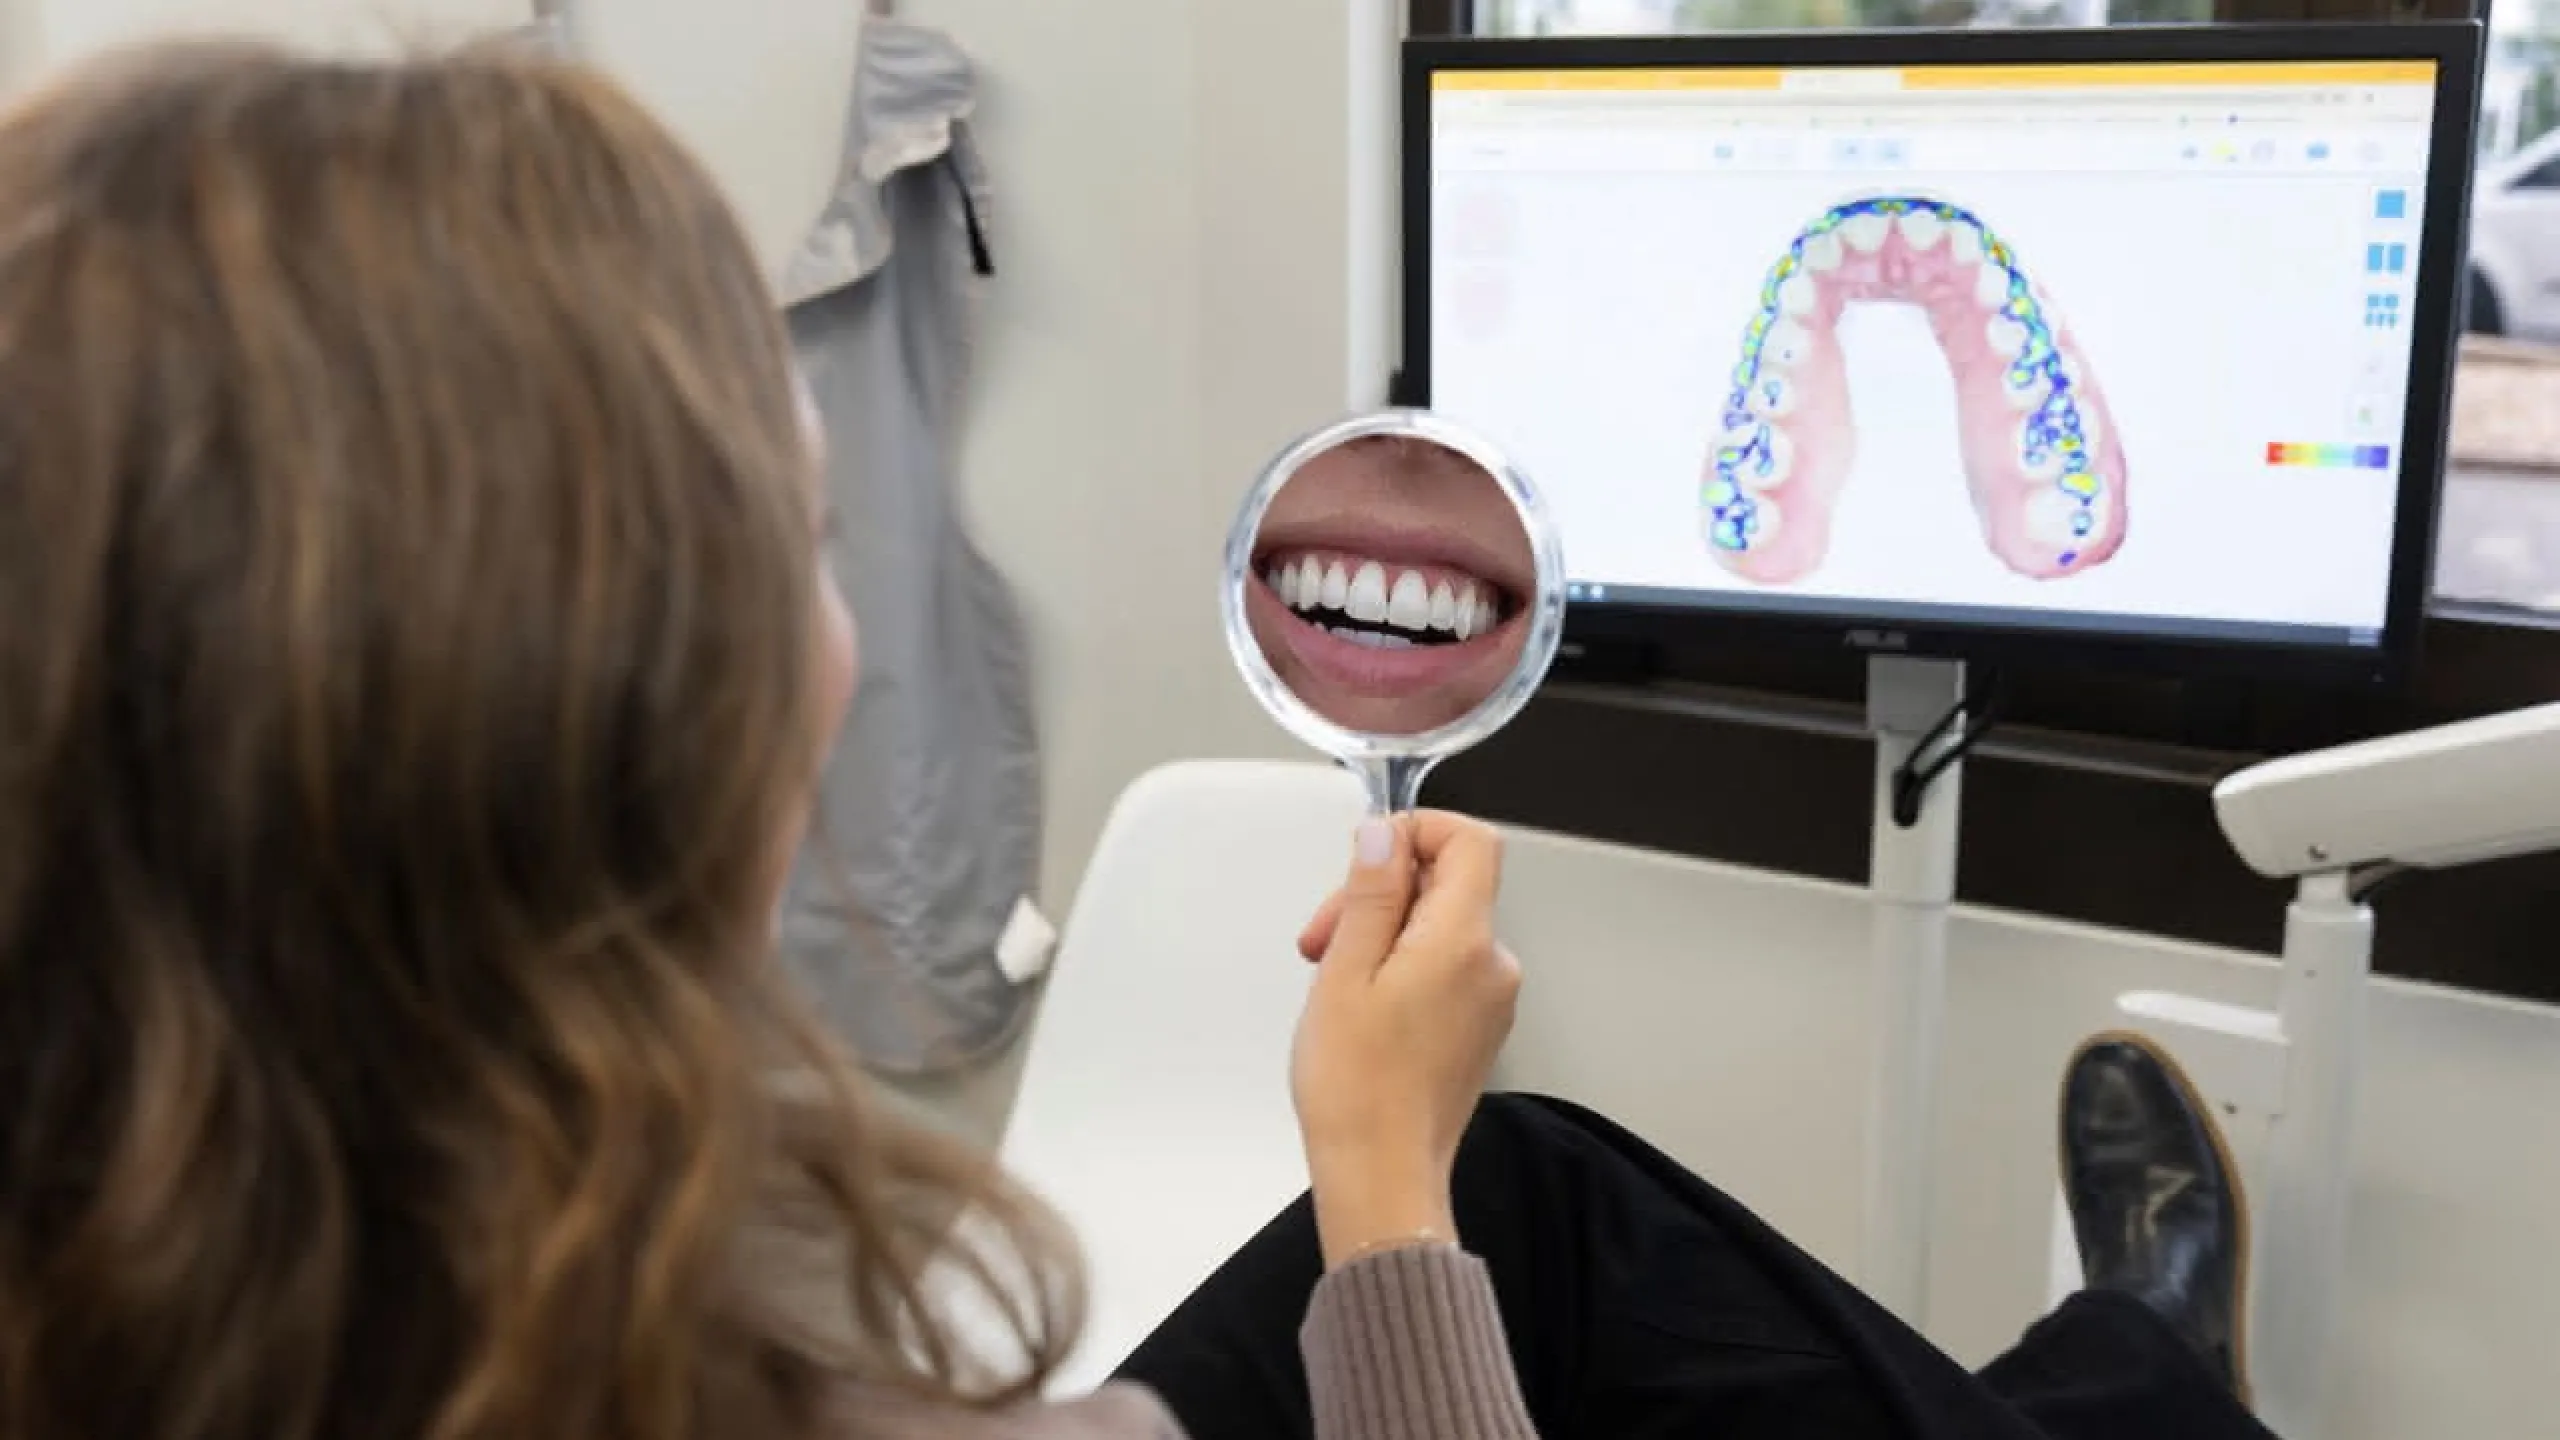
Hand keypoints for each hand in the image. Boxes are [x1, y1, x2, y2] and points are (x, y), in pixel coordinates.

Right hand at [1290, 810, 1519, 1269]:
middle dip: (1380, 894)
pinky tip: (1359, 1009)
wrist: (1383, 1176)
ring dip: (1382, 935)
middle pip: (1446, 884)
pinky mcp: (1478, 1028)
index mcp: (1463, 941)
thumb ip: (1370, 892)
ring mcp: (1490, 1000)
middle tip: (1323, 939)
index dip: (1419, 832)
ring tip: (1333, 983)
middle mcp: (1492, 965)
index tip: (1368, 857)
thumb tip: (1383, 834)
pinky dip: (1400, 970)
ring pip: (1439, 928)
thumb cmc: (1357, 1088)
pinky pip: (1443, 968)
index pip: (1471, 841)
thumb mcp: (1344, 971)